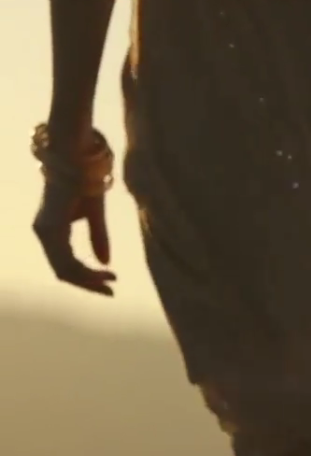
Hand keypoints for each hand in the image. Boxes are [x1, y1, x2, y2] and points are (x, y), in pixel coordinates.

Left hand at [30, 123, 115, 295]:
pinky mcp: (51, 227)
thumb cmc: (86, 179)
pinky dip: (85, 270)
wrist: (77, 154)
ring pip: (64, 270)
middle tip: (111, 292)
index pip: (66, 265)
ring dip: (88, 280)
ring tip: (110, 282)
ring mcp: (45, 231)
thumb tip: (105, 263)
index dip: (87, 278)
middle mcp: (44, 233)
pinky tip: (103, 271)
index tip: (111, 282)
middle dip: (88, 284)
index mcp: (52, 230)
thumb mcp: (95, 214)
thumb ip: (98, 237)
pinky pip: (65, 260)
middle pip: (64, 272)